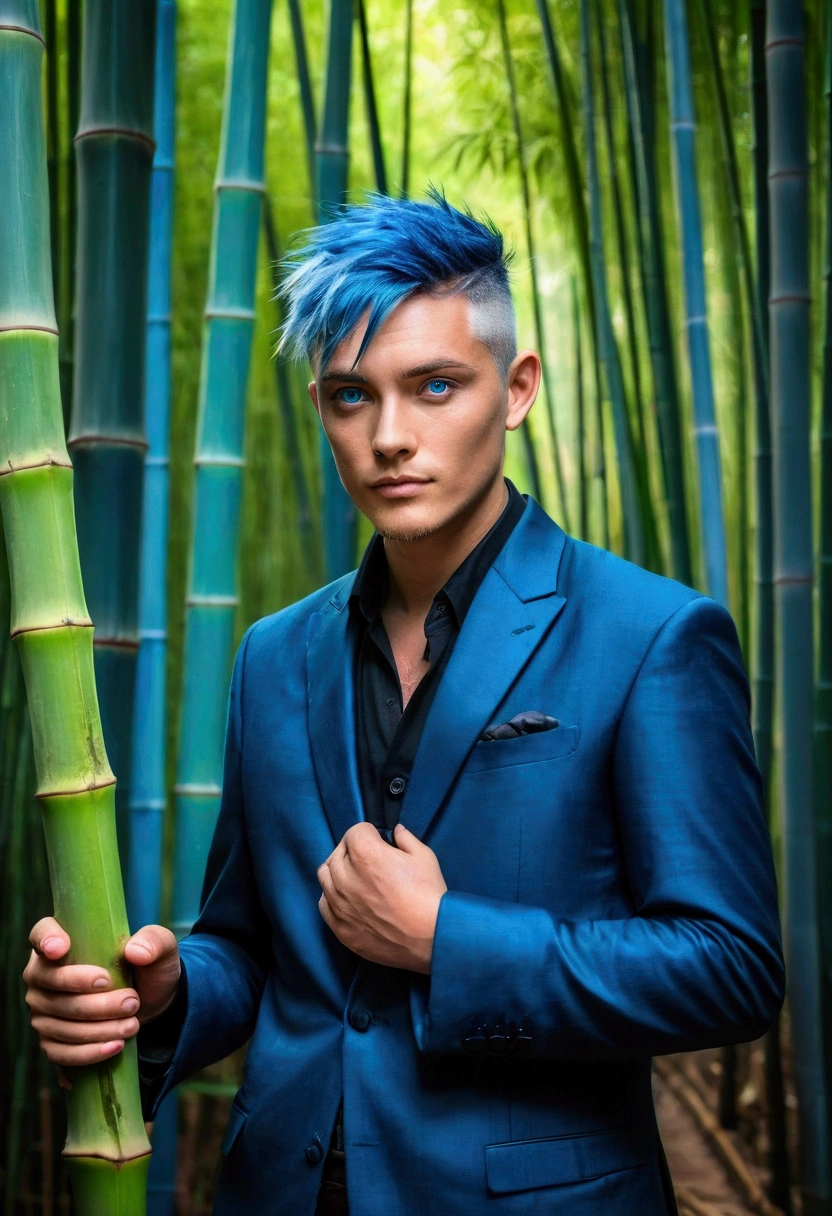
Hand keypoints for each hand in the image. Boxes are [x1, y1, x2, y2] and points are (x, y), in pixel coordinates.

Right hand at [23, 916, 180, 1068]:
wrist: (149, 1004)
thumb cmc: (147, 967)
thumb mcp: (161, 948)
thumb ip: (154, 941)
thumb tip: (136, 952)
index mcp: (63, 941)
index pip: (41, 933)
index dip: (46, 939)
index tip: (62, 949)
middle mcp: (43, 975)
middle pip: (53, 984)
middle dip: (93, 998)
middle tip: (131, 1000)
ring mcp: (42, 1010)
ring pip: (61, 1022)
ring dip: (98, 1027)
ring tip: (132, 1024)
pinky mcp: (50, 1040)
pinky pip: (61, 1051)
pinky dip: (89, 1051)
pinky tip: (115, 1046)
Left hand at [317, 822, 446, 973]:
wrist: (431, 938)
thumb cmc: (428, 894)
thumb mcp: (424, 857)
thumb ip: (405, 838)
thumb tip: (396, 831)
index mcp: (365, 853)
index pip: (354, 832)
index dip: (370, 834)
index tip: (380, 843)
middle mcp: (345, 876)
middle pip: (338, 852)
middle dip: (353, 851)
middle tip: (370, 861)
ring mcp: (339, 903)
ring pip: (325, 876)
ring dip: (339, 872)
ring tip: (356, 878)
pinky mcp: (339, 927)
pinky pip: (324, 903)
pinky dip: (333, 897)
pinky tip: (349, 899)